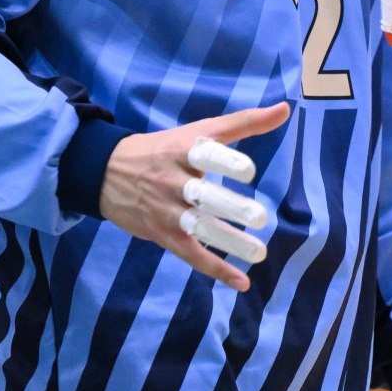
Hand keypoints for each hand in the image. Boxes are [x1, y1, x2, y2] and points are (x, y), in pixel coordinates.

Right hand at [98, 102, 289, 291]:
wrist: (106, 172)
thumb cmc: (165, 148)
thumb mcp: (199, 131)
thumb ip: (244, 122)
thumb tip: (285, 108)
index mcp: (184, 151)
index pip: (204, 155)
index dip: (225, 162)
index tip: (249, 170)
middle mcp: (174, 181)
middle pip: (201, 196)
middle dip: (229, 207)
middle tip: (259, 217)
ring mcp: (167, 210)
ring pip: (198, 228)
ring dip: (228, 242)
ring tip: (259, 253)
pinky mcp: (163, 234)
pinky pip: (191, 254)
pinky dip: (216, 269)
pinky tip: (241, 281)